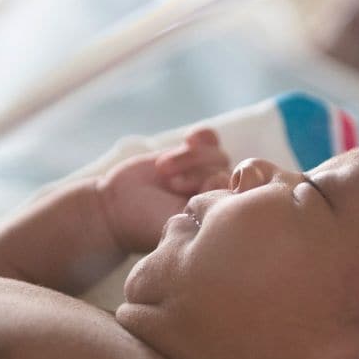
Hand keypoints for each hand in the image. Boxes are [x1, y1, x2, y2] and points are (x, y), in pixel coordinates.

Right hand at [96, 128, 230, 253]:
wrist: (119, 208)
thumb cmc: (147, 221)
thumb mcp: (179, 219)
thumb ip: (207, 205)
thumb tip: (230, 181)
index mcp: (220, 217)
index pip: (240, 193)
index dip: (218, 187)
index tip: (195, 195)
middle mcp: (219, 195)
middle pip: (229, 170)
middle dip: (198, 174)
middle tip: (173, 185)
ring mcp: (207, 173)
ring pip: (217, 154)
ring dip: (188, 159)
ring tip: (163, 171)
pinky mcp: (193, 154)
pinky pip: (210, 137)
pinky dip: (202, 136)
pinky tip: (187, 139)